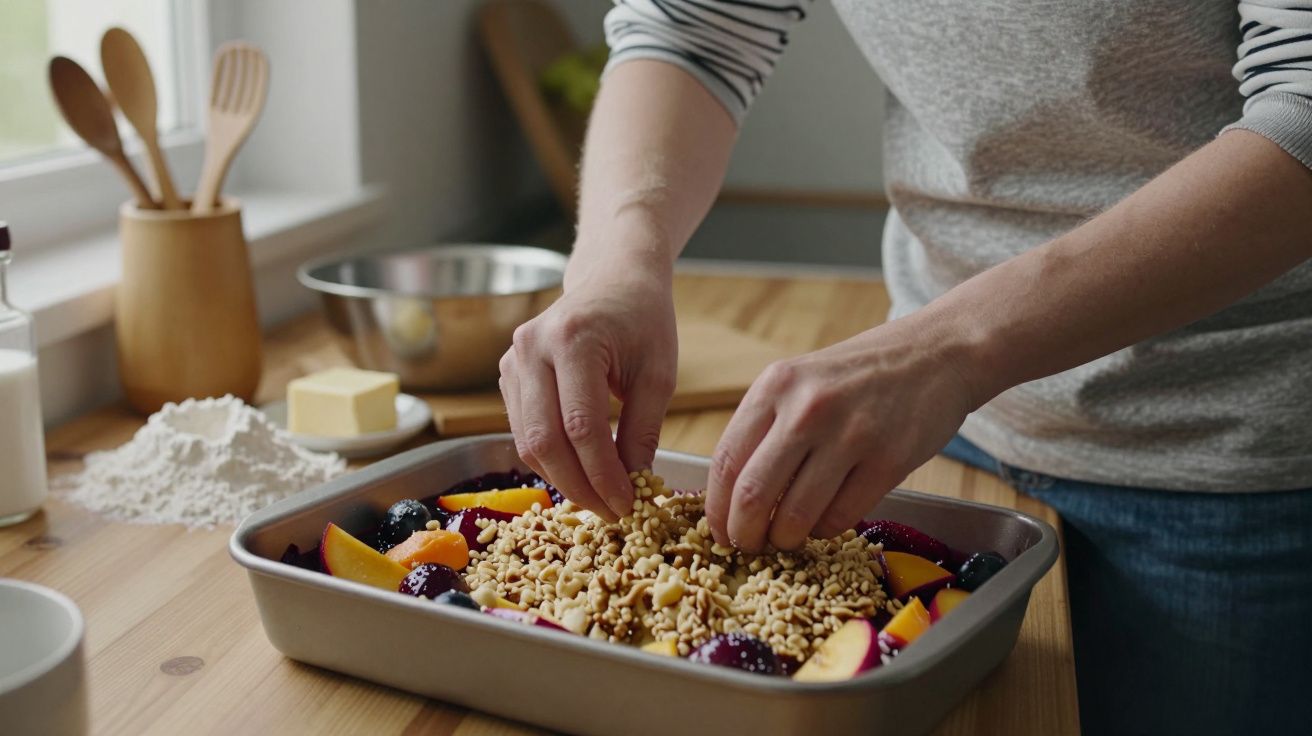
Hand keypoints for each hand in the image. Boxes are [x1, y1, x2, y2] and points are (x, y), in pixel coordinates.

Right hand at [499, 254, 676, 519]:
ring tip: (599, 498)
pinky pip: (522, 430)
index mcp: (573, 339)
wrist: (613, 278)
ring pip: (527, 442)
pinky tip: (580, 472)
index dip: (602, 474)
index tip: (626, 505)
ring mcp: (513, 359)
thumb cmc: (642, 320)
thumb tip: (633, 487)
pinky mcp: (508, 373)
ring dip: (562, 478)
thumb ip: (642, 431)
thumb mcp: (658, 374)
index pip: (580, 426)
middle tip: (610, 513)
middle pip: (544, 440)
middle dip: (579, 486)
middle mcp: (532, 348)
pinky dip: (550, 459)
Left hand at [703, 313, 980, 551]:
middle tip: (748, 546)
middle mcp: (808, 409)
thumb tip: (731, 495)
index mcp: (775, 386)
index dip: (717, 508)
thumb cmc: (859, 375)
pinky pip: (841, 517)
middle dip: (743, 534)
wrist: (936, 354)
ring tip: (787, 538)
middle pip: (754, 495)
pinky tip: (824, 522)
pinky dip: (825, 531)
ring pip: (796, 515)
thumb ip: (765, 427)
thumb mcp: (800, 381)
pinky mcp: (889, 460)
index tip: (718, 531)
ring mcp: (851, 434)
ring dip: (785, 539)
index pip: (727, 461)